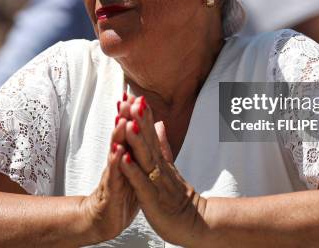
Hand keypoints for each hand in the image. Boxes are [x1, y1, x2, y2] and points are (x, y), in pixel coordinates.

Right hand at [81, 96, 139, 242]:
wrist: (106, 220)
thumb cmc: (121, 193)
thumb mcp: (133, 168)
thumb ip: (137, 147)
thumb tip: (141, 128)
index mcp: (126, 155)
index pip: (130, 131)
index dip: (134, 114)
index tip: (138, 95)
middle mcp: (117, 161)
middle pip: (121, 135)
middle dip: (124, 117)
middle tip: (129, 98)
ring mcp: (113, 174)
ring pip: (115, 151)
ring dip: (118, 135)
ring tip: (122, 119)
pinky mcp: (111, 190)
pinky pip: (114, 175)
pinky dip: (117, 163)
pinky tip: (119, 152)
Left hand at [117, 96, 207, 246]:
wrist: (194, 224)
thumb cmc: (177, 197)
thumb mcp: (169, 166)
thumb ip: (163, 144)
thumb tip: (159, 123)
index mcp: (160, 159)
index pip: (150, 132)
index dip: (142, 114)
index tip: (134, 94)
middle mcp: (158, 167)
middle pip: (148, 139)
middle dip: (139, 119)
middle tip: (132, 98)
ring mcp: (156, 182)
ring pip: (145, 157)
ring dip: (136, 139)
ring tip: (128, 121)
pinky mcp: (152, 198)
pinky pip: (141, 183)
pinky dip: (132, 171)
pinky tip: (124, 158)